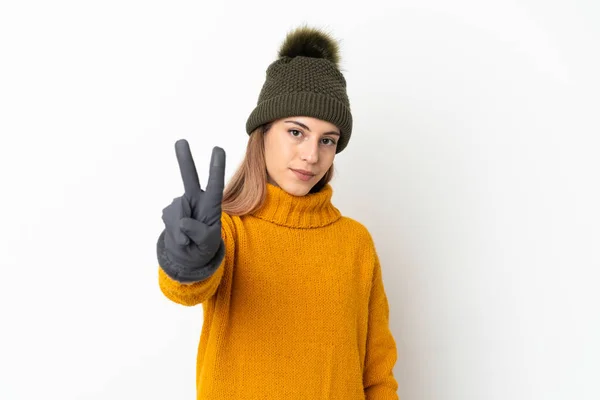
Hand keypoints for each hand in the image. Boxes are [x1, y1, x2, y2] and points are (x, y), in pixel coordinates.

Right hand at [160, 139, 225, 270]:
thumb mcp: (208, 243)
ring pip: (176, 211)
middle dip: (184, 159)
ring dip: (179, 229)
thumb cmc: (204, 246)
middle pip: (189, 177)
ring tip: (187, 240)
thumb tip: (183, 222)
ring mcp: (181, 203)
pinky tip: (179, 237)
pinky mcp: (169, 210)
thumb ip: (199, 233)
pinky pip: (168, 219)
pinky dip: (173, 232)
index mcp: (211, 204)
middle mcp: (196, 199)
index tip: (217, 149)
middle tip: (181, 141)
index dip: (217, 168)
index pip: (215, 185)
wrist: (188, 254)